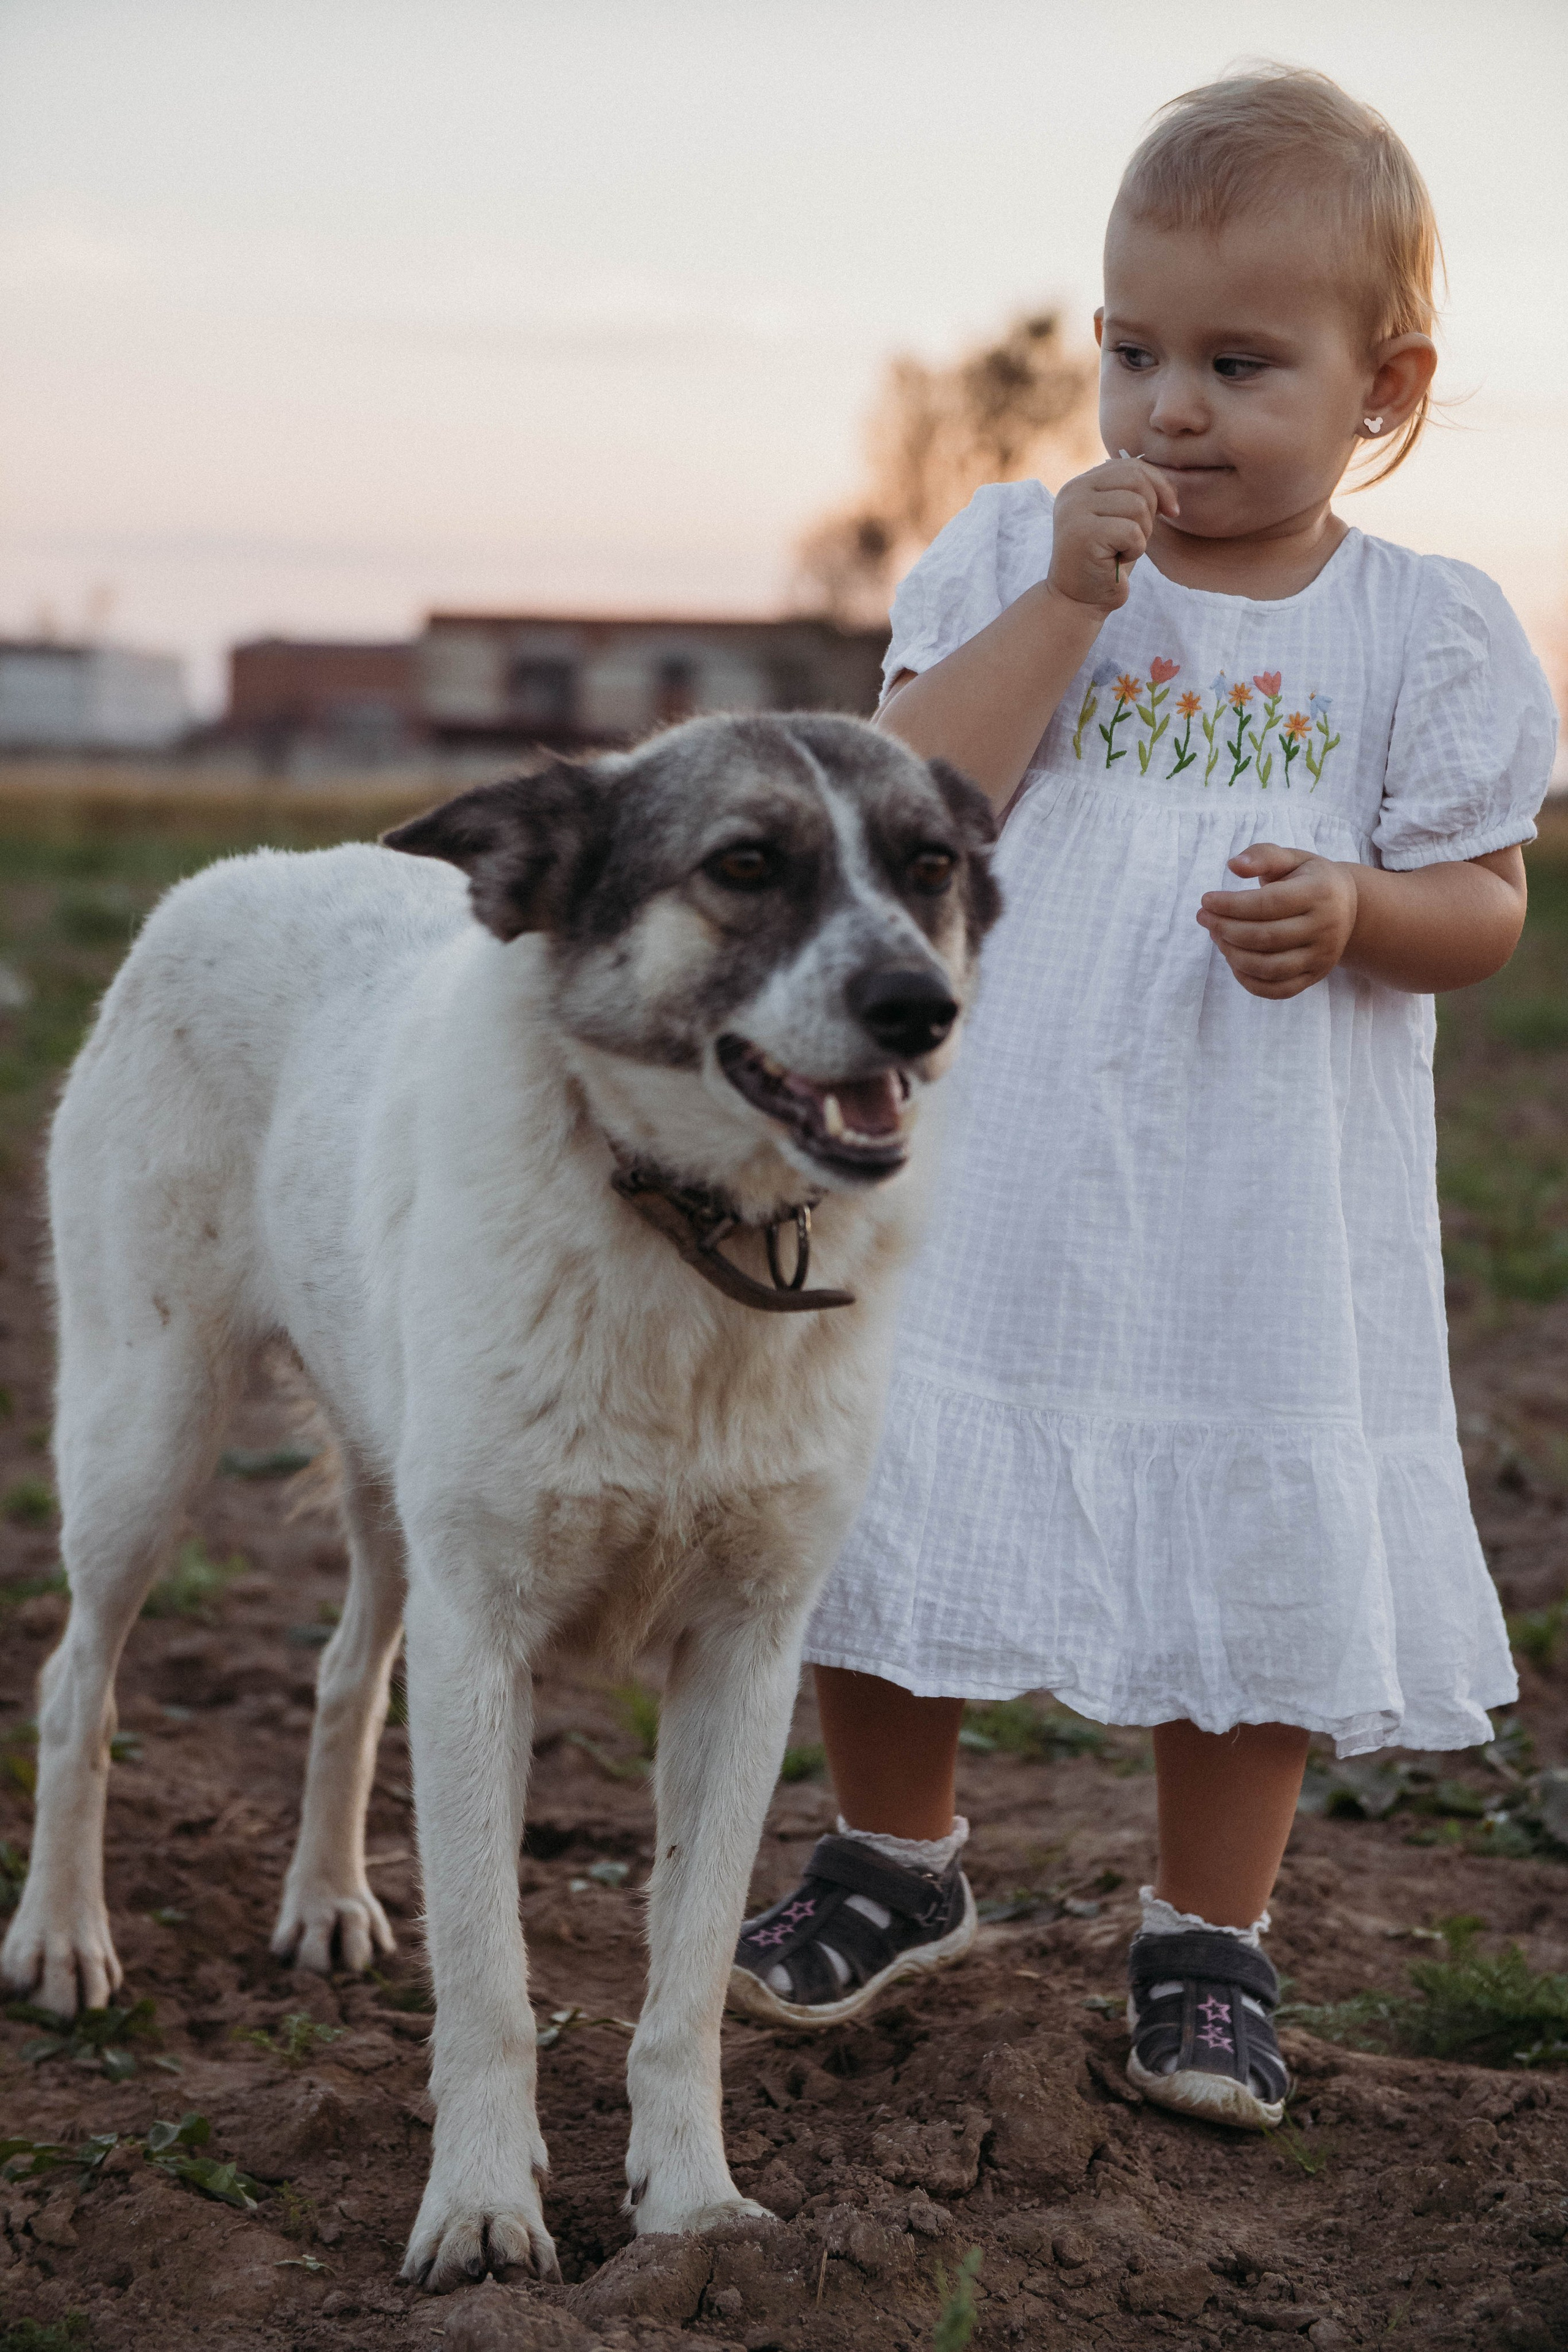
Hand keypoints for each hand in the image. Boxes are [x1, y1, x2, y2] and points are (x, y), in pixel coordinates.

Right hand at [1046, 456, 1179, 611]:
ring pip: (1137, 505)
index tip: (1171, 511)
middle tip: (1137, 537)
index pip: (1131, 466)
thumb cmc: (1105, 562)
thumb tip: (1170, 485)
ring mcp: (1075, 511)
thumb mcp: (1123, 520)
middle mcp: (1074, 492)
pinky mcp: (1083, 534)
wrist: (1078, 601)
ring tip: (1123, 549)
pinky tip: (1117, 561)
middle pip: (1136, 479)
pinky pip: (1132, 531)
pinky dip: (1135, 549)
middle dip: (1151, 509)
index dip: (1159, 484)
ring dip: (1143, 533)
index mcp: (1082, 484)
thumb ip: (1137, 494)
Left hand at [1198, 843, 1358, 999]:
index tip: (1206, 900)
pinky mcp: (1315, 977)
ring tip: (1217, 936)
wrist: (1348, 907)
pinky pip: (1277, 990)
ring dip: (1233, 955)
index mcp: (1320, 892)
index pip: (1268, 904)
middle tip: (1204, 918)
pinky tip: (1233, 960)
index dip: (1231, 904)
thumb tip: (1233, 865)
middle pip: (1265, 937)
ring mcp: (1322, 957)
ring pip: (1269, 967)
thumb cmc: (1308, 879)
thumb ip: (1263, 856)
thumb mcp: (1291, 858)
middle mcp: (1326, 927)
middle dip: (1225, 929)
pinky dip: (1248, 980)